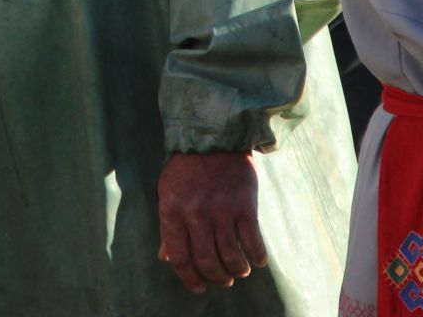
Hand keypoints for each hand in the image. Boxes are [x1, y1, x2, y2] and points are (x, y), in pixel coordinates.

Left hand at [157, 151, 266, 293]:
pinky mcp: (244, 205)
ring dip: (237, 270)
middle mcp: (196, 214)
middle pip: (206, 261)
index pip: (180, 257)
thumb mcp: (168, 193)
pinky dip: (256, 256)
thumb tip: (165, 257)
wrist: (214, 136)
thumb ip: (168, 227)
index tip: (199, 287)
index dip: (189, 278)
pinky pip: (252, 241)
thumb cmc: (187, 168)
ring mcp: (221, 210)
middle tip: (223, 281)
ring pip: (230, 255)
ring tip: (239, 271)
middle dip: (216, 277)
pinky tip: (257, 261)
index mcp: (172, 212)